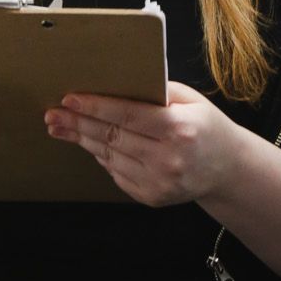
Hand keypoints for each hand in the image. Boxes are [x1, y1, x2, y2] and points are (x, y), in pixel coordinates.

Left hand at [45, 81, 247, 207]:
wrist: (228, 169)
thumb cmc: (207, 127)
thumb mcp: (190, 100)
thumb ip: (156, 91)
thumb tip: (114, 83)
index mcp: (179, 129)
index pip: (128, 115)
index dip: (95, 107)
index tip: (70, 99)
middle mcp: (168, 159)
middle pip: (112, 137)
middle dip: (78, 124)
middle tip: (53, 114)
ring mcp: (159, 182)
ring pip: (110, 157)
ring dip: (83, 140)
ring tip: (61, 127)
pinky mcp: (152, 197)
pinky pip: (117, 173)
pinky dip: (102, 156)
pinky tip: (90, 143)